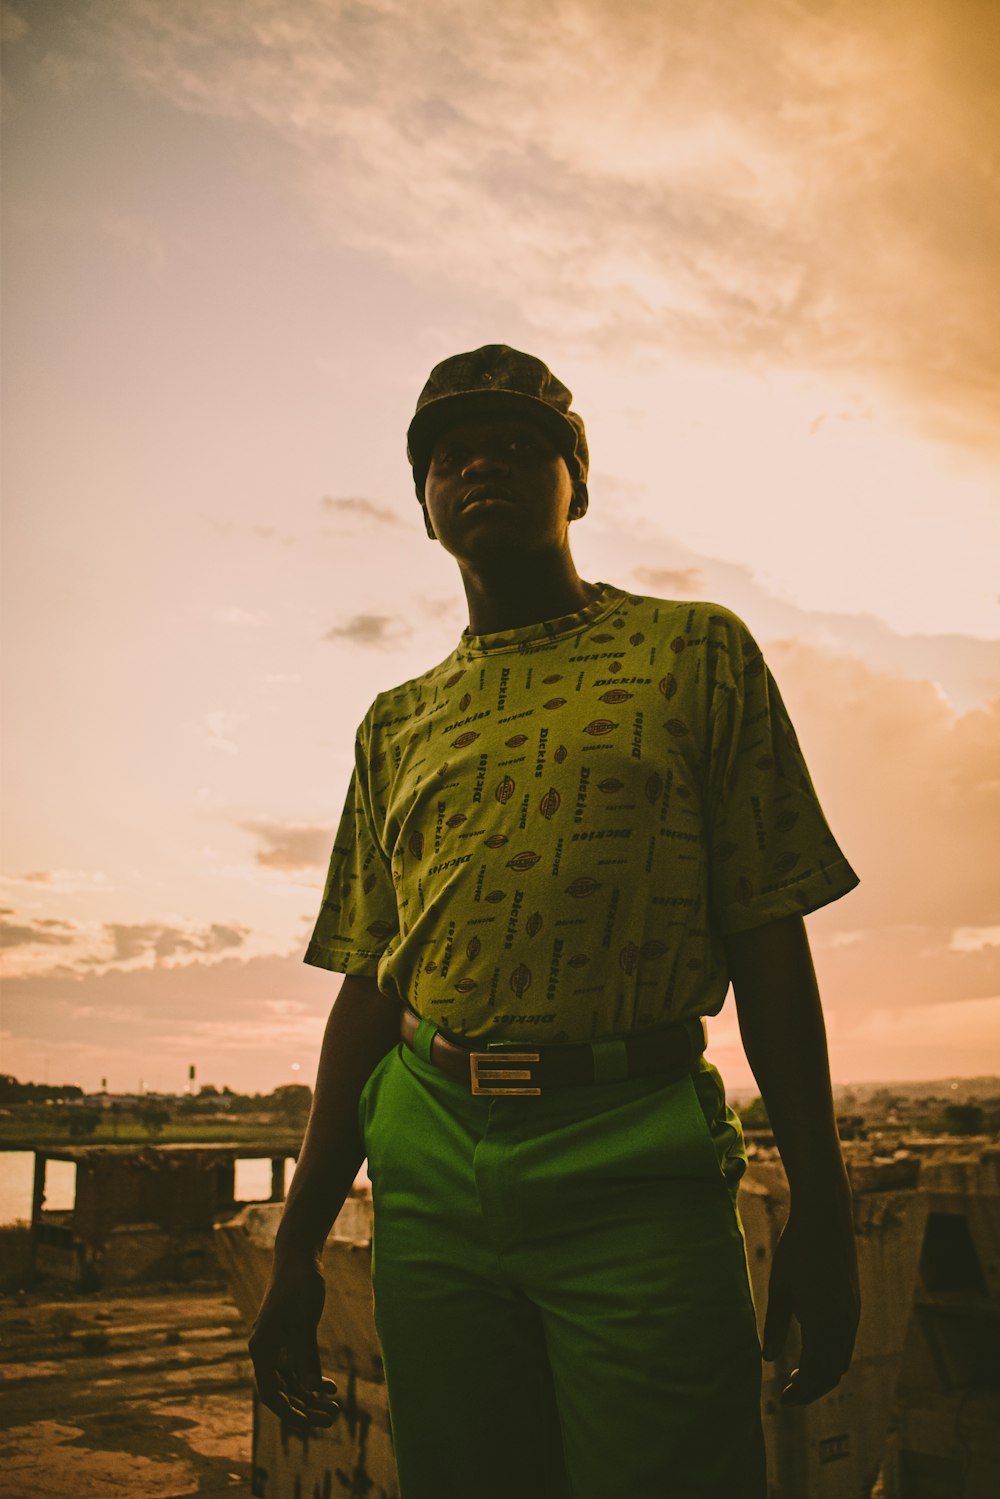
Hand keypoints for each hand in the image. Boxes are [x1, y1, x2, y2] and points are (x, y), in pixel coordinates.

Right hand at [249, 1255, 339, 1431]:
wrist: (299, 1256)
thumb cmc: (298, 1284)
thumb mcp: (303, 1321)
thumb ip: (305, 1355)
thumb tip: (311, 1391)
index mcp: (261, 1349)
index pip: (270, 1394)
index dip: (290, 1413)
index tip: (311, 1423)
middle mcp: (266, 1351)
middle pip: (283, 1392)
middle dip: (306, 1408)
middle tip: (333, 1418)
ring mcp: (278, 1346)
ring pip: (292, 1383)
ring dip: (311, 1396)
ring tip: (336, 1406)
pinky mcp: (290, 1338)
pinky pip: (298, 1368)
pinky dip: (313, 1379)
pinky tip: (331, 1386)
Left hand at [761, 1196, 859, 1405]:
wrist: (825, 1218)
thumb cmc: (796, 1249)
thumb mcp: (780, 1287)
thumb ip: (775, 1326)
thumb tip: (768, 1360)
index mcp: (823, 1322)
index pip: (816, 1373)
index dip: (801, 1392)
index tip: (783, 1398)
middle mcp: (844, 1322)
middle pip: (832, 1373)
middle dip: (812, 1389)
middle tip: (789, 1394)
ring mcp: (853, 1313)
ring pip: (842, 1359)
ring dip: (823, 1373)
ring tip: (799, 1375)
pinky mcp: (854, 1303)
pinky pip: (846, 1342)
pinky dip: (832, 1355)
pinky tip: (813, 1349)